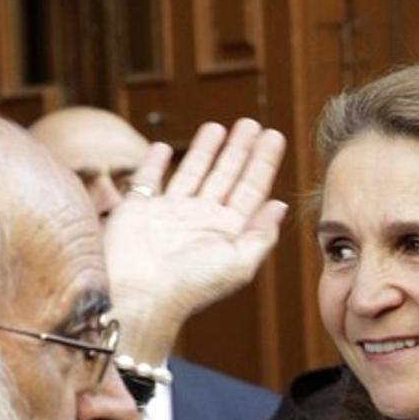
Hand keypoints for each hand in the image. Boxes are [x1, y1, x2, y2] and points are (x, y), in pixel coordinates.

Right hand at [103, 118, 287, 358]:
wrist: (140, 296)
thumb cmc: (191, 286)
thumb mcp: (238, 264)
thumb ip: (261, 235)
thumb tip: (280, 206)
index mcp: (225, 232)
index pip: (251, 190)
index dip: (263, 163)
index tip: (275, 136)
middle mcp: (199, 220)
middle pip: (225, 176)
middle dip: (239, 150)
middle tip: (252, 123)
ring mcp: (169, 213)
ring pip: (192, 173)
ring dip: (205, 150)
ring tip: (218, 126)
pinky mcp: (137, 209)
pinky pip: (148, 179)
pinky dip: (155, 163)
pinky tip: (164, 147)